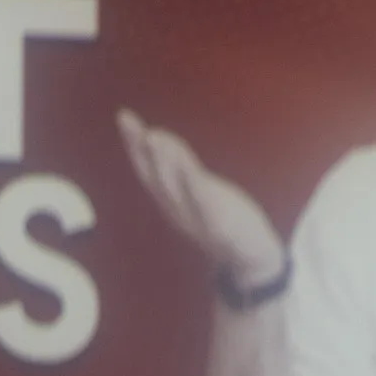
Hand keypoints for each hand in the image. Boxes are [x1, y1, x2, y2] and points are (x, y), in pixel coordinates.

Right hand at [117, 108, 284, 288]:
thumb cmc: (223, 219)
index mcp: (170, 199)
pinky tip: (191, 170)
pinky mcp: (219, 225)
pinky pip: (205, 205)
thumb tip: (161, 137)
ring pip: (175, 188)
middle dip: (140, 148)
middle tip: (128, 120)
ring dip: (165, 162)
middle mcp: (177, 209)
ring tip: (154, 136)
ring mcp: (196, 218)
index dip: (134, 144)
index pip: (147, 168)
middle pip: (154, 176)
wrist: (251, 260)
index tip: (124, 116)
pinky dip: (195, 187)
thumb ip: (180, 166)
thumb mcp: (197, 190)